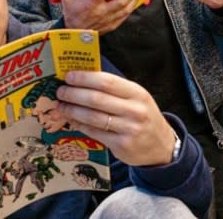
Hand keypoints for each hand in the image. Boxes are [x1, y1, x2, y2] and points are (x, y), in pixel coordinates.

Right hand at [52, 0, 139, 33]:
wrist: (74, 34)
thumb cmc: (72, 15)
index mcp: (91, 5)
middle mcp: (101, 13)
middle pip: (120, 2)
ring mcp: (109, 20)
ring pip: (126, 9)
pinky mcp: (113, 25)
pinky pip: (126, 16)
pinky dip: (132, 7)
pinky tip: (135, 0)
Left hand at [56, 71, 175, 166]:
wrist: (162, 146)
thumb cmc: (143, 116)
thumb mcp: (135, 98)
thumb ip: (113, 89)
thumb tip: (82, 79)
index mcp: (137, 93)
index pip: (107, 81)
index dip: (85, 78)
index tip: (69, 76)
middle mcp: (135, 110)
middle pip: (97, 99)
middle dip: (74, 94)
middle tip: (61, 91)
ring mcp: (129, 129)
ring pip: (93, 117)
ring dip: (72, 110)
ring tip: (61, 106)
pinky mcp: (122, 145)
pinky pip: (95, 132)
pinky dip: (79, 124)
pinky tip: (71, 120)